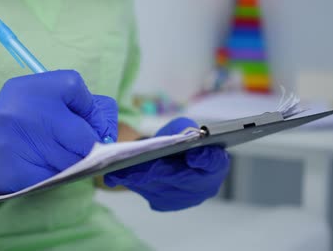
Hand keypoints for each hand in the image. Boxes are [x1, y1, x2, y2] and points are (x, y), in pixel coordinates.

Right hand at [0, 70, 117, 200]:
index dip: (88, 107)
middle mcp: (21, 110)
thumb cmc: (20, 124)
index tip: (85, 120)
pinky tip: (45, 168)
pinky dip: (59, 176)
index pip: (74, 85)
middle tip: (78, 147)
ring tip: (57, 156)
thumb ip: (78, 105)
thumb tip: (108, 130)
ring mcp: (17, 142)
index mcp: (29, 87)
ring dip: (74, 162)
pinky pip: (58, 177)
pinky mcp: (18, 171)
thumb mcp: (40, 102)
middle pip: (82, 133)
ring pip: (73, 159)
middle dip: (87, 144)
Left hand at [104, 117, 229, 210]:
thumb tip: (182, 137)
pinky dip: (132, 183)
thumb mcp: (185, 127)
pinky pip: (146, 193)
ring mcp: (185, 199)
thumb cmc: (180, 139)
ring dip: (137, 179)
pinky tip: (116, 177)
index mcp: (216, 165)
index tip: (193, 156)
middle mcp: (204, 187)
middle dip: (156, 171)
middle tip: (136, 164)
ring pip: (159, 188)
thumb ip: (185, 129)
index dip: (205, 160)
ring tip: (118, 170)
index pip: (214, 164)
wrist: (171, 156)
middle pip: (179, 179)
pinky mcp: (164, 204)